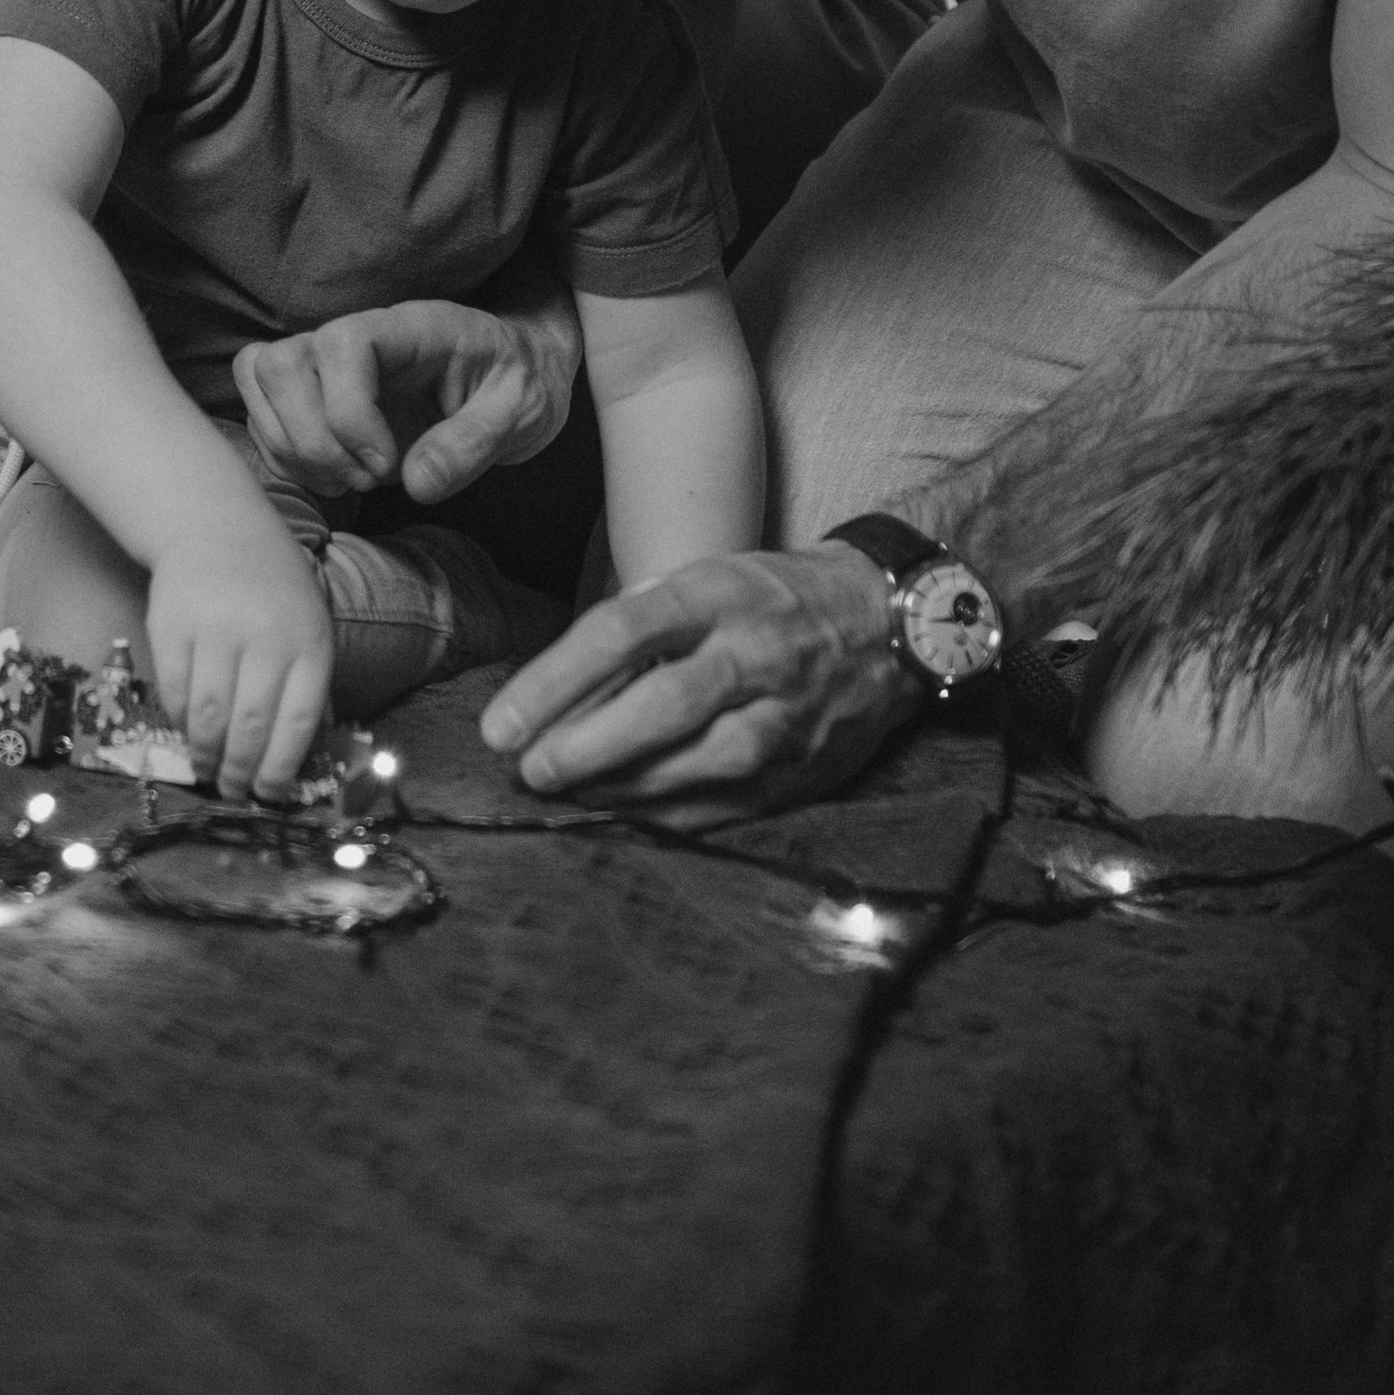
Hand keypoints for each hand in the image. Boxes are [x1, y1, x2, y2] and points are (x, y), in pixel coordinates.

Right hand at [145, 519, 335, 802]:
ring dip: (207, 756)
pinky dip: (181, 723)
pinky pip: (175, 692)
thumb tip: (301, 753)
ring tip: (208, 772)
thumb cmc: (273, 587)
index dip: (282, 768)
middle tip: (233, 793)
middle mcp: (265, 637)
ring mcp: (216, 630)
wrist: (217, 527)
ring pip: (209, 716)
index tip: (271, 795)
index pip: (298, 722)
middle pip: (251, 726)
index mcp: (309, 642)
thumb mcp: (309, 625)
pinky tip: (187, 733)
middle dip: (241, 772)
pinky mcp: (172, 626)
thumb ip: (307, 684)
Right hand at [232, 295, 581, 507]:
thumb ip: (473, 444)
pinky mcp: (312, 389)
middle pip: (280, 363)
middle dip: (312, 438)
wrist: (515, 375)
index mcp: (412, 328)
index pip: (342, 344)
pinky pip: (261, 410)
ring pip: (257, 380)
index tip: (388, 464)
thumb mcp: (521, 414)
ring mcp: (327, 361)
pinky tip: (332, 477)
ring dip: (291, 447)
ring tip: (348, 479)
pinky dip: (283, 455)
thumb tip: (417, 483)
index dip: (348, 412)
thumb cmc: (519, 383)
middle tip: (366, 478)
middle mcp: (357, 335)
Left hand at [479, 544, 914, 818]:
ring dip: (620, 786)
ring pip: (696, 762)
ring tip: (563, 791)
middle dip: (586, 744)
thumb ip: (641, 624)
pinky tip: (617, 813)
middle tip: (528, 768)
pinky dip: (664, 815)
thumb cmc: (774, 598)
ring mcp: (785, 716)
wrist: (892, 625)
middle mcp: (755, 652)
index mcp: (720, 592)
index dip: (554, 679)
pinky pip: (724, 804)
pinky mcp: (802, 769)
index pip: (623, 630)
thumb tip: (556, 688)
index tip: (501, 722)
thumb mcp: (709, 580)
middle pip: (662, 703)